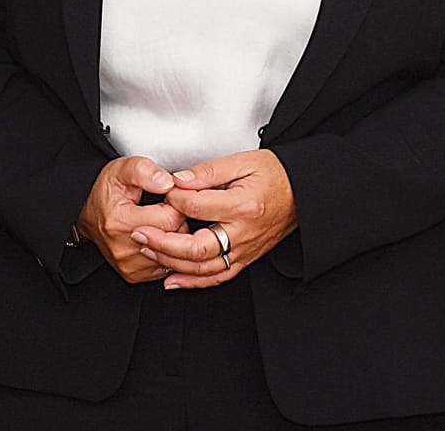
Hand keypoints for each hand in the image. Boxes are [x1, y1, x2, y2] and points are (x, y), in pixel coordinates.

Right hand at [77, 156, 187, 282]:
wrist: (85, 214)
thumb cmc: (104, 192)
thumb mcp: (121, 170)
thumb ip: (144, 171)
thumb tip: (167, 183)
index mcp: (121, 222)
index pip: (171, 218)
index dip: (176, 203)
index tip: (169, 197)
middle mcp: (124, 249)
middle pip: (175, 237)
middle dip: (177, 219)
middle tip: (164, 207)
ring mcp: (129, 265)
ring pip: (173, 253)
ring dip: (174, 236)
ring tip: (159, 221)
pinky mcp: (133, 274)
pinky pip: (166, 265)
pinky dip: (166, 250)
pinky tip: (156, 236)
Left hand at [136, 149, 296, 289]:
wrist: (304, 192)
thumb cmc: (276, 174)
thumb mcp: (243, 162)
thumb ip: (208, 172)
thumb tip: (177, 180)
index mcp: (243, 205)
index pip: (196, 205)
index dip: (173, 197)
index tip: (163, 190)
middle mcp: (244, 232)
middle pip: (196, 246)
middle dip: (162, 241)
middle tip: (140, 232)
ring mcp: (246, 250)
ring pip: (203, 267)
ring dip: (171, 262)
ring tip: (148, 250)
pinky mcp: (247, 258)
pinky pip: (218, 276)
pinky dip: (192, 282)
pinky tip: (171, 280)